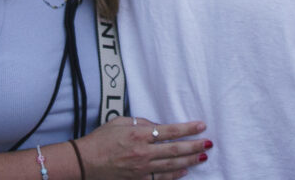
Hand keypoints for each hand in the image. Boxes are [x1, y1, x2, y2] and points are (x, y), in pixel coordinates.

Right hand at [77, 115, 210, 179]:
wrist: (85, 162)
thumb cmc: (101, 139)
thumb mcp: (120, 122)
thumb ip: (140, 122)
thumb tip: (156, 126)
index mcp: (139, 134)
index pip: (170, 131)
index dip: (188, 129)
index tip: (201, 126)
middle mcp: (143, 152)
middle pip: (175, 150)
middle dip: (195, 146)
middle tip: (209, 144)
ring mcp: (141, 170)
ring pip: (172, 166)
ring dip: (189, 161)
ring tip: (203, 157)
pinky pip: (160, 179)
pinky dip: (174, 176)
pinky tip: (184, 171)